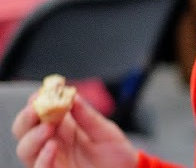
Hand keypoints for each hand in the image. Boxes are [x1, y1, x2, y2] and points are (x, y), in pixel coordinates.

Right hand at [12, 93, 137, 167]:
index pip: (41, 112)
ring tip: (47, 127)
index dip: (37, 101)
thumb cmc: (115, 153)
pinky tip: (51, 147)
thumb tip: (73, 96)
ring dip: (32, 137)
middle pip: (25, 131)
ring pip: (26, 150)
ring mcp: (52, 160)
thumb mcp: (105, 131)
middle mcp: (52, 144)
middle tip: (36, 108)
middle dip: (26, 118)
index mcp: (63, 128)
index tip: (43, 90)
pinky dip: (42, 160)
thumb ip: (89, 117)